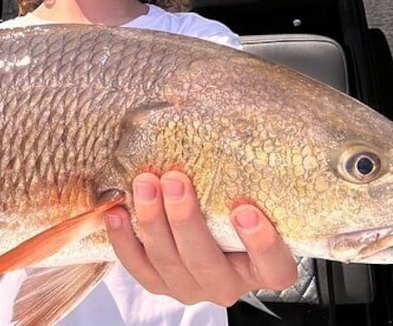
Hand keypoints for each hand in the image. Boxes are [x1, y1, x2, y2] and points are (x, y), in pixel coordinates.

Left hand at [106, 171, 296, 306]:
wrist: (206, 222)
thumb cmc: (233, 199)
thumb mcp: (247, 186)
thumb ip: (244, 166)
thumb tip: (223, 106)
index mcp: (264, 266)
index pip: (275, 268)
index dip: (262, 244)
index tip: (244, 209)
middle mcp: (228, 283)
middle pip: (208, 264)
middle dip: (186, 221)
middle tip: (175, 181)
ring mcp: (192, 287)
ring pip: (169, 264)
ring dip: (153, 222)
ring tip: (145, 184)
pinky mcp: (159, 283)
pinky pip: (139, 268)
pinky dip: (124, 240)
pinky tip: (117, 212)